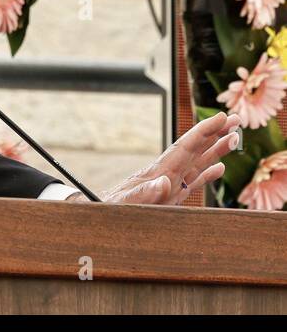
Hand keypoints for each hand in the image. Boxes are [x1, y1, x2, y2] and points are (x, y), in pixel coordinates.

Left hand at [71, 111, 241, 204]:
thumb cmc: (109, 209)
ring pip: (197, 164)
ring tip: (234, 138)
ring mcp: (168, 185)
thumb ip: (144, 194)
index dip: (203, 132)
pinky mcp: (169, 198)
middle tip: (235, 118)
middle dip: (214, 135)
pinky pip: (192, 183)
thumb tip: (165, 182)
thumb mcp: (125, 203)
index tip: (221, 117)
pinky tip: (219, 168)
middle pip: (194, 150)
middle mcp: (165, 175)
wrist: (95, 214)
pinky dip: (207, 174)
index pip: (185, 148)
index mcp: (158, 173)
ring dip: (215, 151)